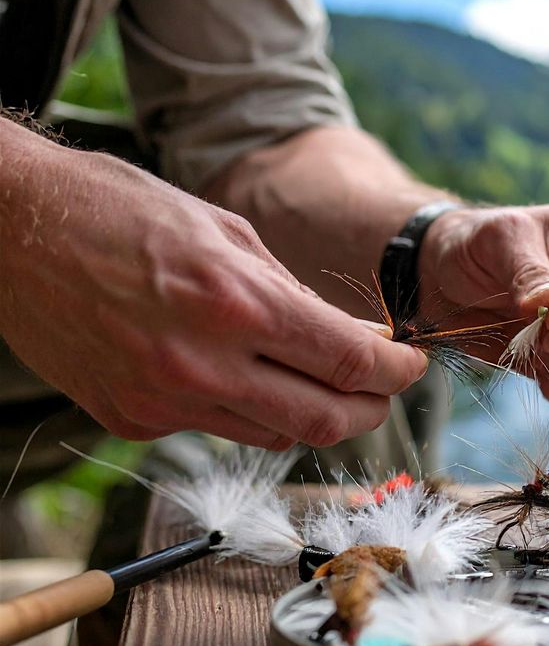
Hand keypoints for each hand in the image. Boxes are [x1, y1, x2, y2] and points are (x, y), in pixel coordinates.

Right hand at [0, 130, 426, 449]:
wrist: (13, 227)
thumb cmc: (124, 211)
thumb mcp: (228, 233)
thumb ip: (296, 297)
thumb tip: (353, 339)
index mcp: (236, 303)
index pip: (350, 363)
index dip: (396, 372)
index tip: (411, 365)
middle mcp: (201, 364)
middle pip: (324, 421)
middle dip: (370, 408)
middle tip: (383, 389)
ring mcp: (162, 401)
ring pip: (274, 435)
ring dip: (311, 412)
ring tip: (320, 378)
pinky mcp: (130, 420)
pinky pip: (216, 429)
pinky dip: (246, 409)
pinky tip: (242, 374)